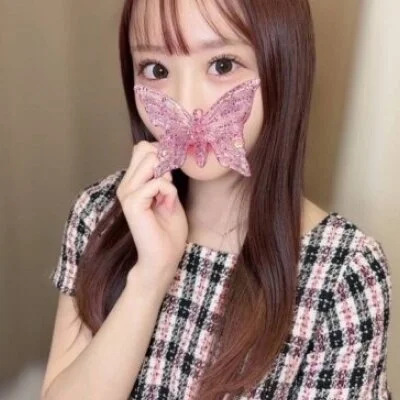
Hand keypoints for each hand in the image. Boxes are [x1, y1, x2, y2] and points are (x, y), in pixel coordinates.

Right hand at [116, 140, 187, 285]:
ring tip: (168, 196)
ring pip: (150, 159)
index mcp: (133, 182)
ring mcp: (127, 193)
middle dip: (165, 160)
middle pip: (144, 149)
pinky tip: (168, 206)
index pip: (142, 148)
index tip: (172, 172)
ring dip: (167, 176)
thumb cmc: (169, 230)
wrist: (163, 257)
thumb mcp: (170, 196)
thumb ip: (165, 176)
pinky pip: (157, 182)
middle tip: (170, 185)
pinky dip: (169, 191)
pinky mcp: (132, 203)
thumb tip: (167, 157)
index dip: (161, 153)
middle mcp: (127, 184)